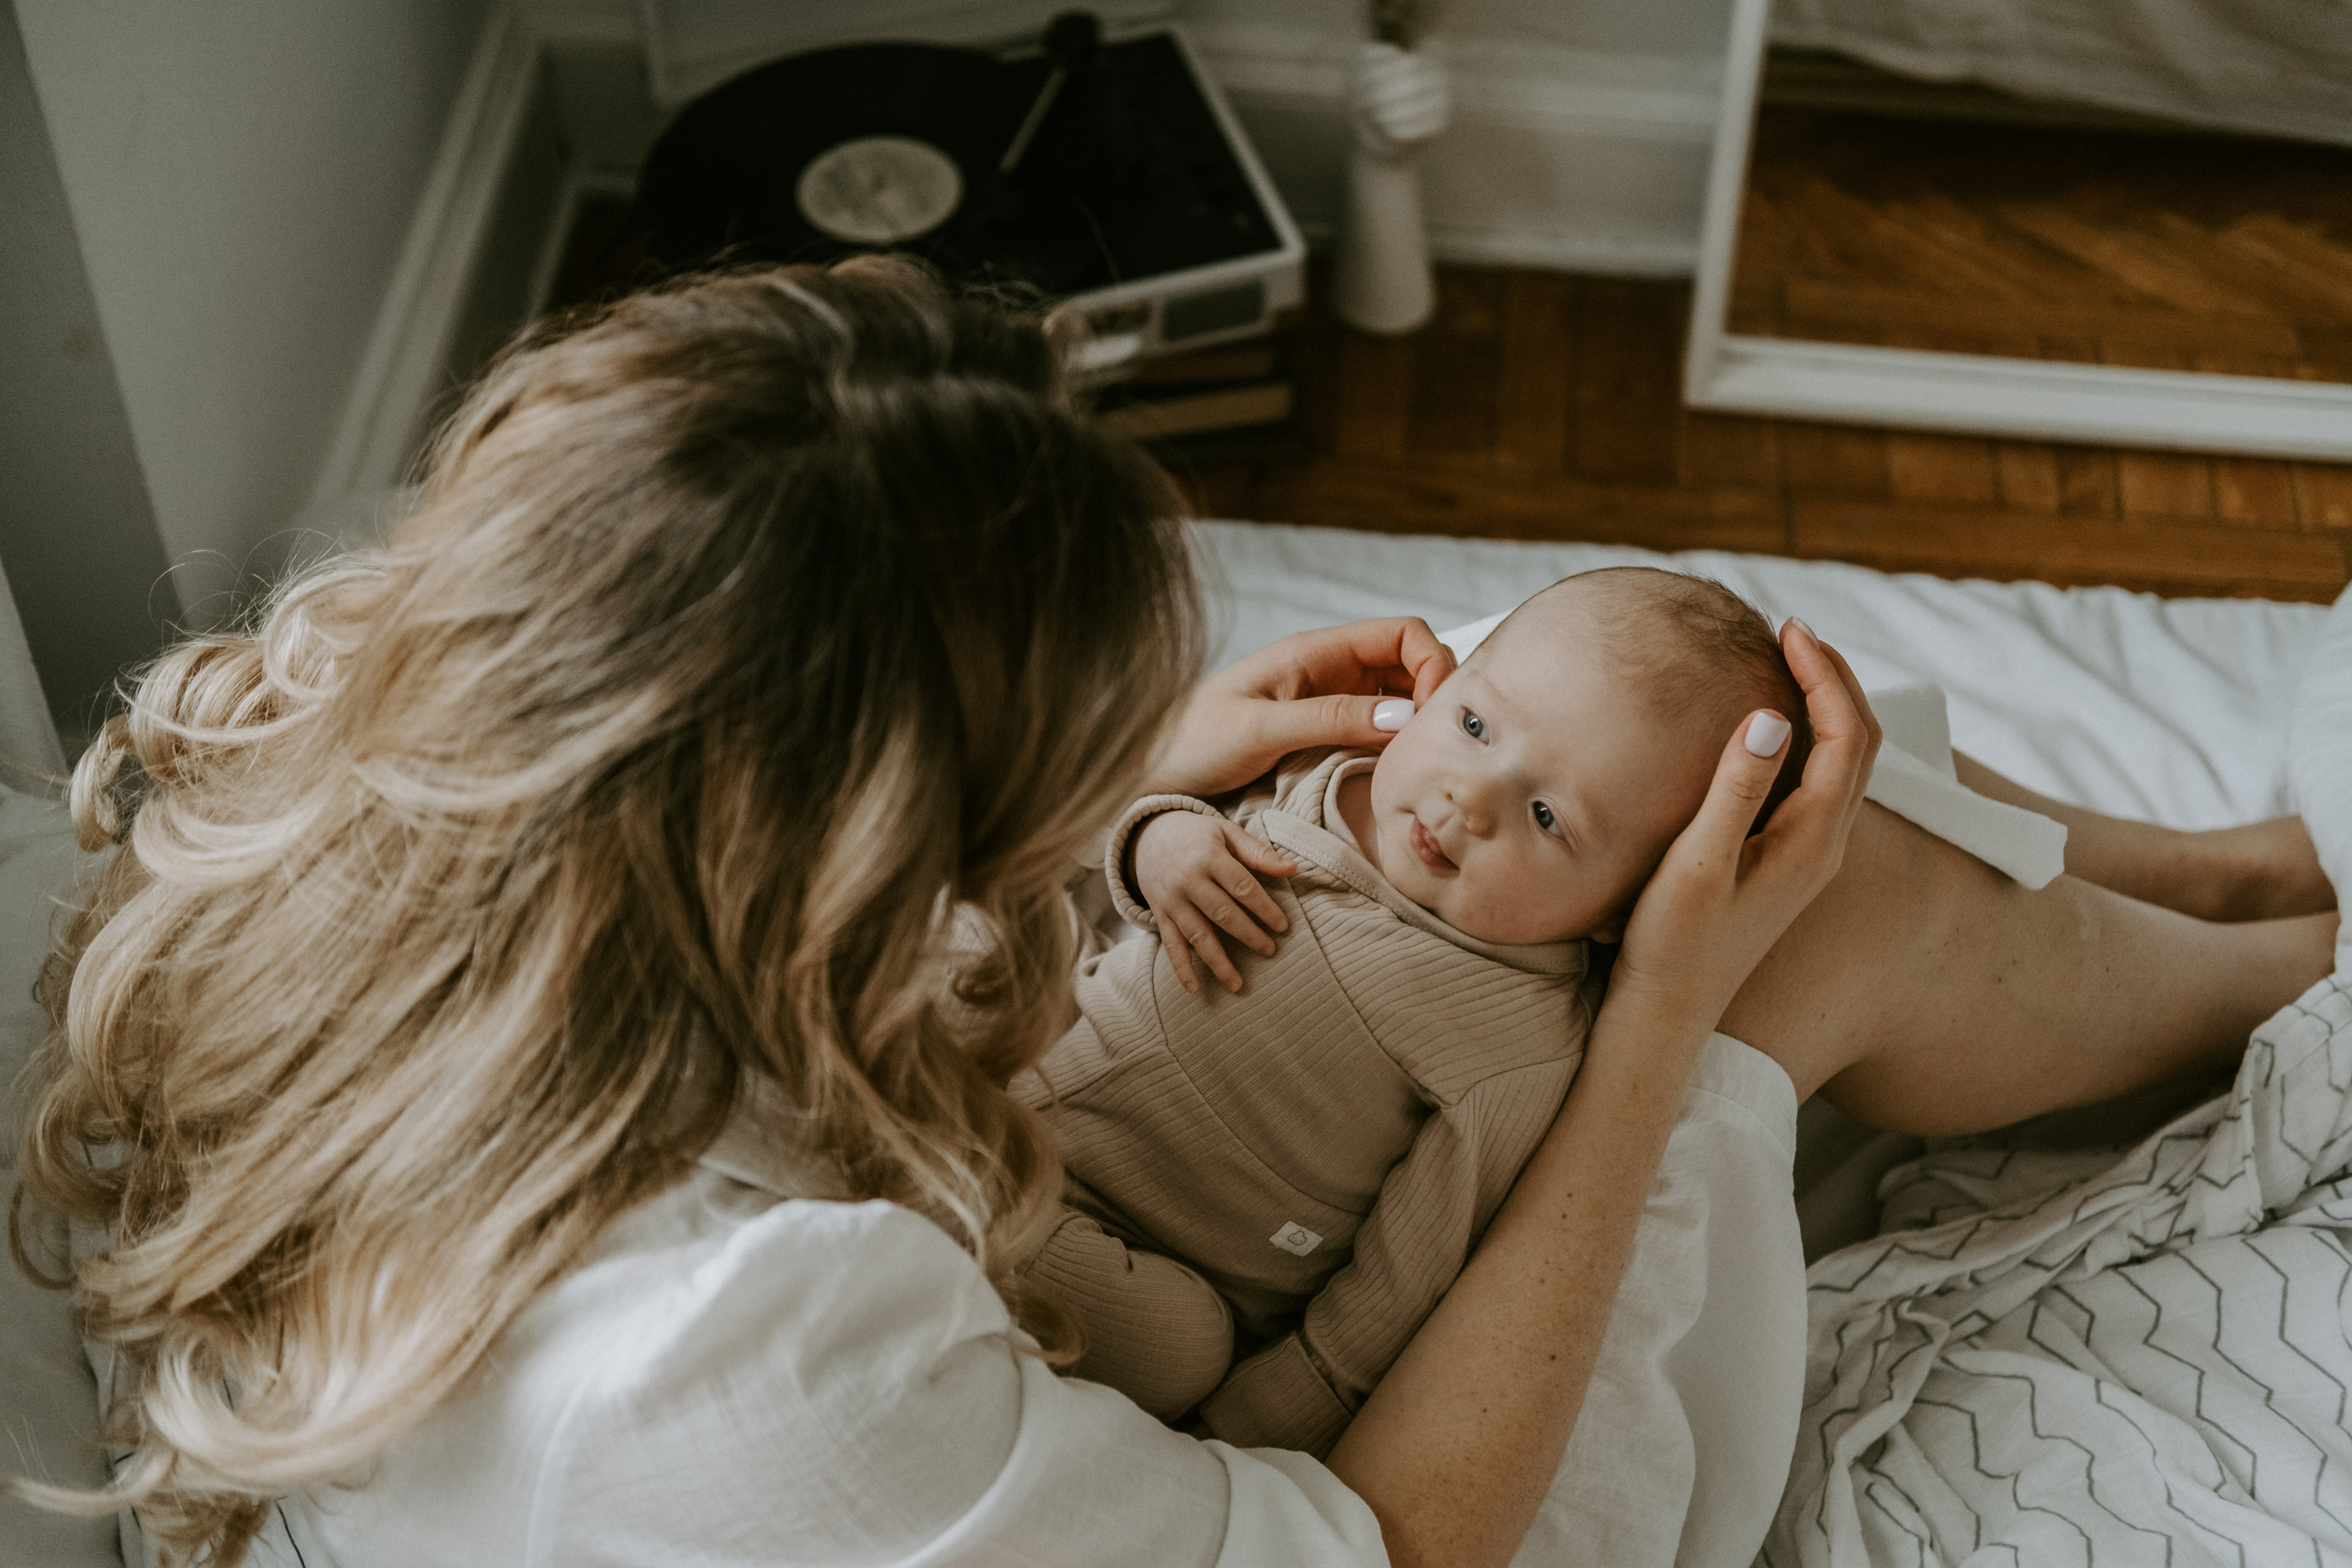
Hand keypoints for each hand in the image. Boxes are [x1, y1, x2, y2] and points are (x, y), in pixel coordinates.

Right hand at [1133, 812, 1299, 993]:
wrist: (1149, 836)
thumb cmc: (1197, 835)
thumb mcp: (1226, 832)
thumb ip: (1258, 852)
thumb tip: (1292, 869)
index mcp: (1209, 857)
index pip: (1242, 886)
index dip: (1264, 908)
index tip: (1282, 926)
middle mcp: (1188, 880)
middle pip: (1222, 913)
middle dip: (1248, 934)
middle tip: (1270, 950)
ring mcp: (1172, 900)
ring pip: (1197, 935)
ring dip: (1217, 962)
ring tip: (1237, 984)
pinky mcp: (1160, 915)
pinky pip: (1171, 945)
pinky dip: (1181, 968)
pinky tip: (1194, 989)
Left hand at [1148, 618, 1454, 799]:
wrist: (1150, 769)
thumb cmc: (1192, 741)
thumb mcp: (1260, 729)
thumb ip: (1329, 719)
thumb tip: (1403, 717)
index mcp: (1317, 651)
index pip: (1403, 633)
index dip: (1432, 664)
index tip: (1430, 716)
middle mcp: (1331, 670)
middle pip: (1411, 665)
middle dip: (1434, 695)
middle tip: (1432, 746)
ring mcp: (1330, 702)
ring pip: (1400, 700)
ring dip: (1418, 724)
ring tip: (1420, 764)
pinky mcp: (1323, 735)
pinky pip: (1377, 732)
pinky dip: (1397, 747)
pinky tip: (1395, 774)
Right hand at [1606, 622, 1880, 1039]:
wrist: (1667, 1016)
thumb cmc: (1672, 945)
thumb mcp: (1698, 864)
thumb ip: (1736, 790)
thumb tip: (1772, 714)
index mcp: (1813, 841)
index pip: (1846, 736)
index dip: (1825, 675)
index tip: (1787, 629)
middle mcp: (1825, 846)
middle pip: (1860, 743)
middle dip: (1834, 678)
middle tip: (1791, 630)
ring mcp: (1809, 857)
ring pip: (1844, 763)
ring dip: (1826, 705)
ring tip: (1785, 661)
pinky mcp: (1786, 864)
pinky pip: (1819, 783)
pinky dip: (1807, 737)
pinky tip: (1766, 727)